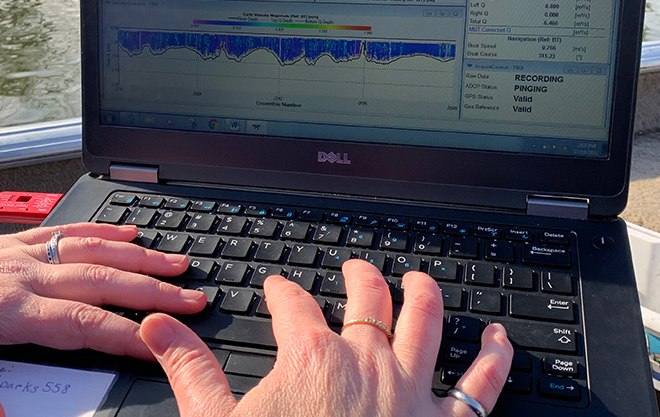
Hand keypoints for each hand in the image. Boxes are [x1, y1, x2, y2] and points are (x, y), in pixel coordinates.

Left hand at [0, 223, 206, 416]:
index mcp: (4, 308)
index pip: (80, 322)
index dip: (125, 333)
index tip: (160, 342)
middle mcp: (19, 275)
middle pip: (100, 279)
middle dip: (151, 291)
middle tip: (191, 298)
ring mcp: (19, 254)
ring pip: (91, 250)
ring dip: (138, 256)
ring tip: (179, 263)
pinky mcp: (13, 245)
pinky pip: (66, 230)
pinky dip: (102, 229)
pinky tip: (129, 232)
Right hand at [141, 259, 511, 416]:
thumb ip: (190, 372)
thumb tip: (160, 331)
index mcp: (311, 358)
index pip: (293, 305)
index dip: (282, 291)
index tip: (277, 288)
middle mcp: (368, 363)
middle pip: (367, 298)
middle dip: (359, 275)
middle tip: (353, 267)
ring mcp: (413, 392)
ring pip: (427, 321)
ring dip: (424, 293)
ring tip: (419, 278)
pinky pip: (483, 385)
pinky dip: (495, 357)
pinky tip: (499, 337)